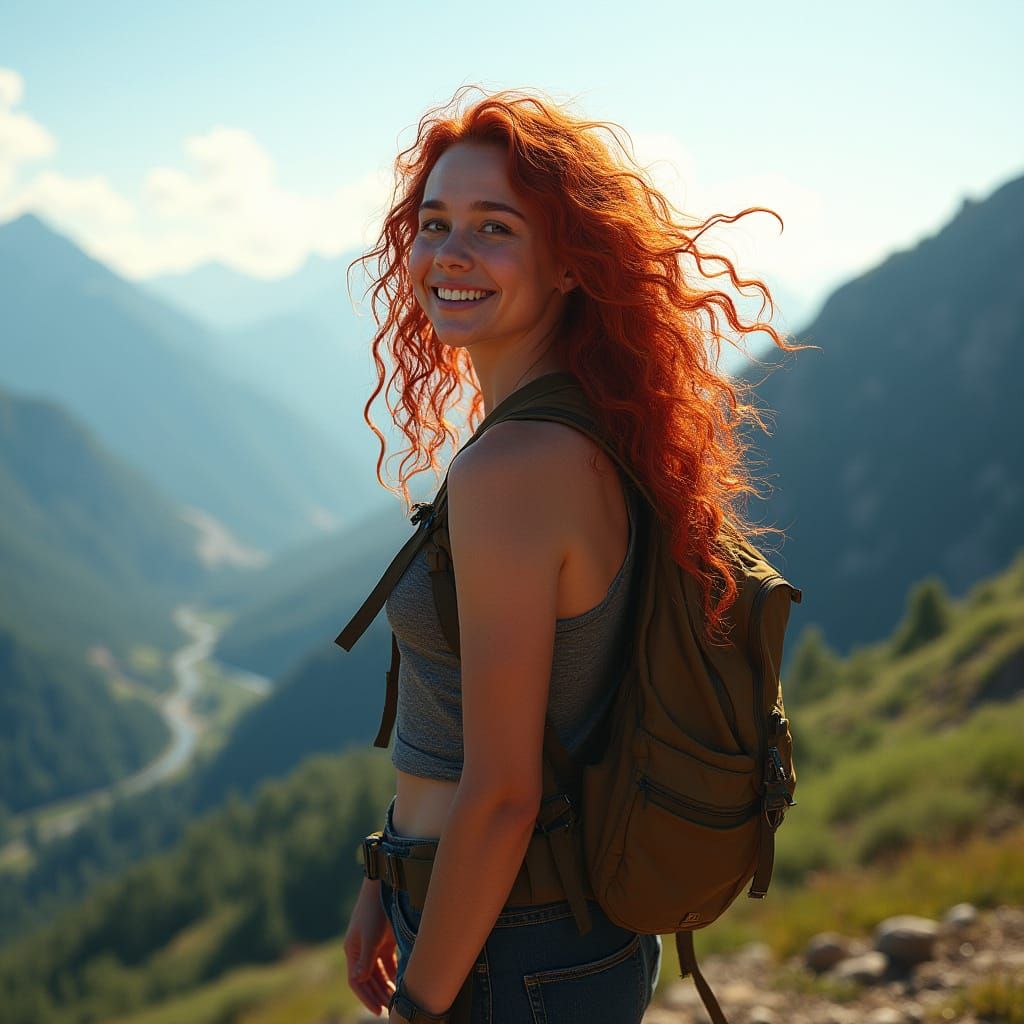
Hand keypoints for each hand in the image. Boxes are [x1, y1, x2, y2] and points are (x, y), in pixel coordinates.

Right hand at [344, 877, 397, 1015]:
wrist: (383, 886)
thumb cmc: (373, 911)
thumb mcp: (370, 936)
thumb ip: (366, 959)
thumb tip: (358, 980)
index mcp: (353, 951)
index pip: (356, 981)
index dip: (366, 997)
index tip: (378, 1010)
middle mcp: (361, 950)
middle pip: (368, 979)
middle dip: (377, 994)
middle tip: (389, 1009)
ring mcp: (373, 945)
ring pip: (379, 972)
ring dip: (386, 986)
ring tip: (396, 999)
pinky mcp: (385, 939)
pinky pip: (388, 962)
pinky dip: (393, 973)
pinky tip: (401, 982)